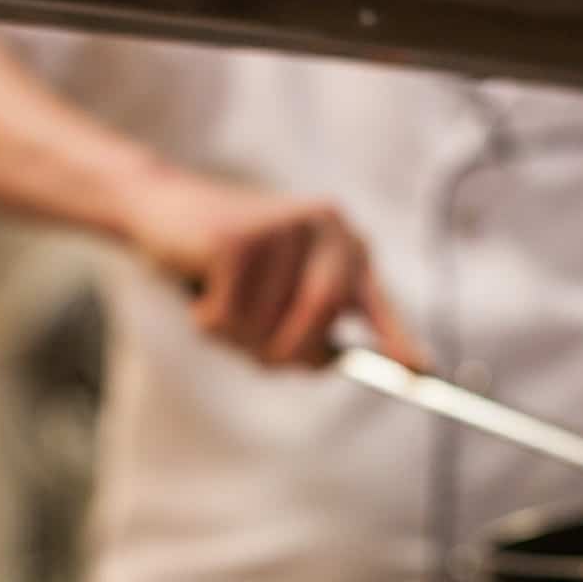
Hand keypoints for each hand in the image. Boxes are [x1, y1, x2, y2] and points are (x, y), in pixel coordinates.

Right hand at [116, 169, 427, 369]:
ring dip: (237, 338)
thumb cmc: (226, 263)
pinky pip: (227, 317)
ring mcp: (280, 228)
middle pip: (321, 315)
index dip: (399, 338)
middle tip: (258, 358)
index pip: (376, 300)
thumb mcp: (276, 294)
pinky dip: (208, 321)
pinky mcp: (236, 239)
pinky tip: (201, 290)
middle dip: (287, 351)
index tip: (419, 374)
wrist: (163, 207)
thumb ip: (305, 326)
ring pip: (268, 325)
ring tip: (220, 306)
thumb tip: (329, 362)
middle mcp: (323, 227)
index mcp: (343, 243)